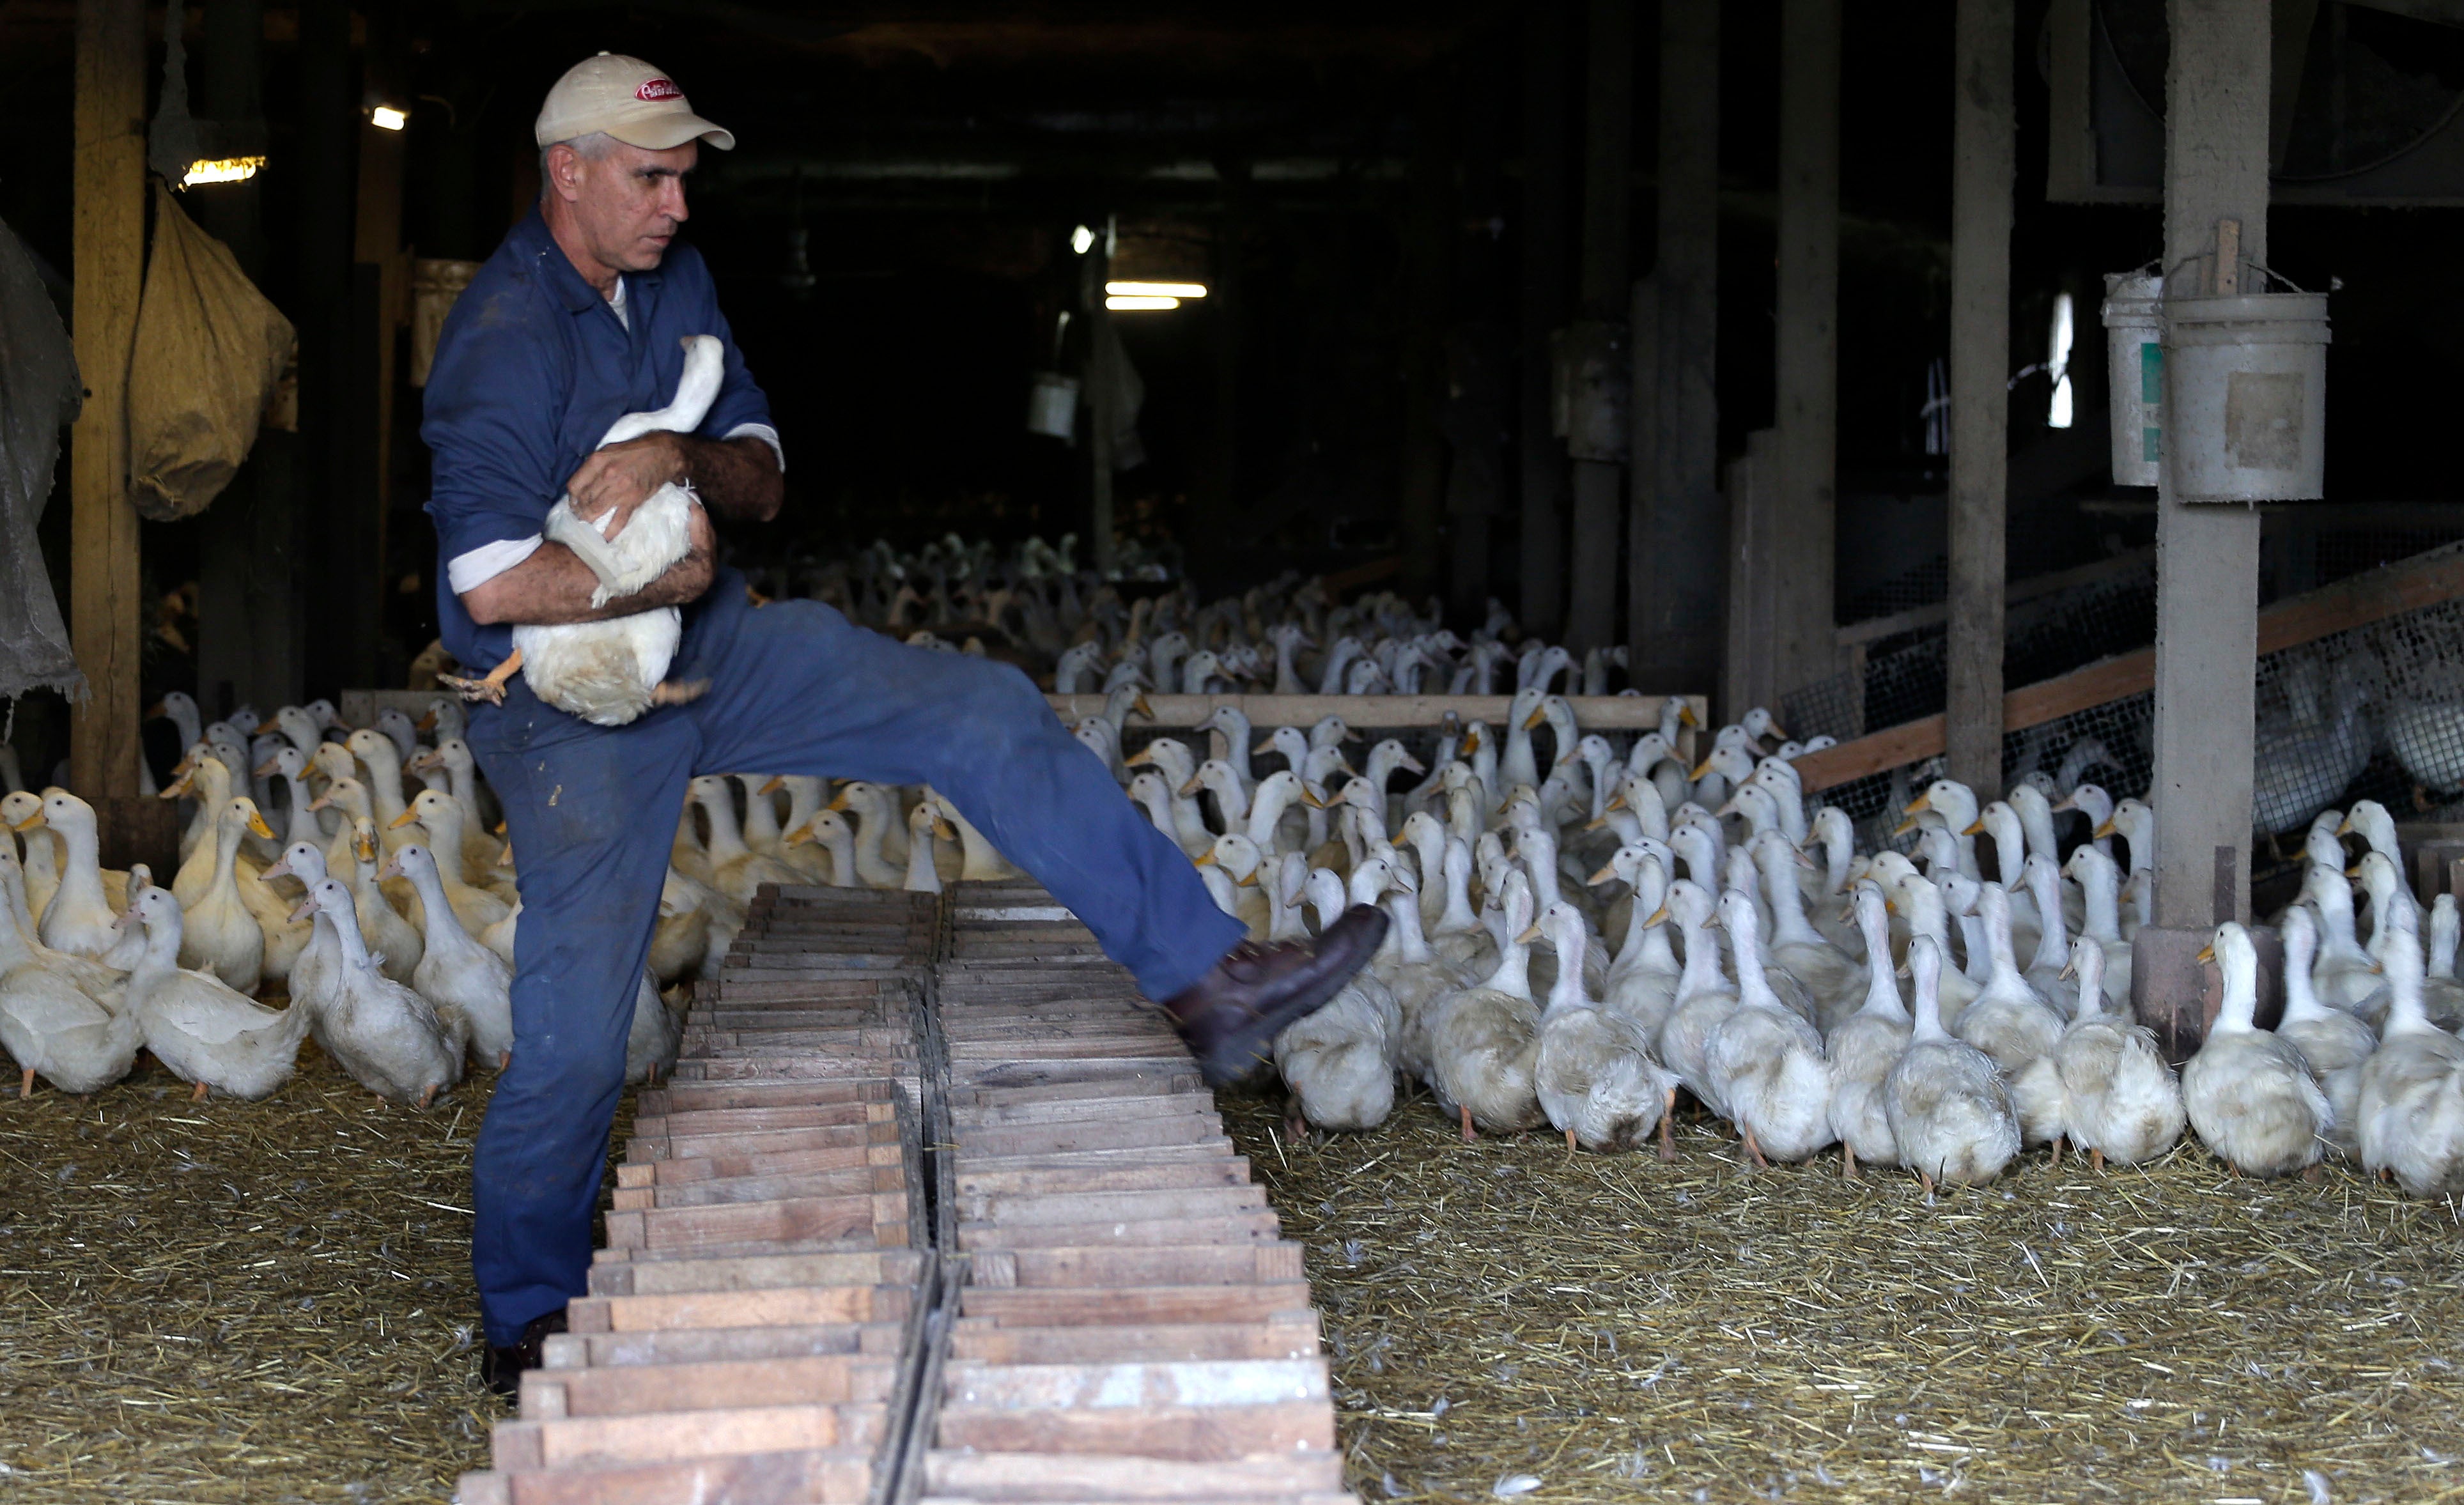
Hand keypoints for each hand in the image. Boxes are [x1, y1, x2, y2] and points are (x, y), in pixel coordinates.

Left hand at [565, 433, 685, 539]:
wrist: (662, 454)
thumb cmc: (634, 451)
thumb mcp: (609, 450)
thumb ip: (595, 466)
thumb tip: (583, 483)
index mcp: (598, 461)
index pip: (575, 485)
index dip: (572, 497)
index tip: (574, 502)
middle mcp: (607, 475)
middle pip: (583, 499)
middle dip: (579, 510)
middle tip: (579, 515)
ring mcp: (620, 490)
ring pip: (595, 510)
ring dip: (588, 520)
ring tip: (587, 523)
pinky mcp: (633, 501)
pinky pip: (618, 521)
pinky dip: (609, 532)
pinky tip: (603, 539)